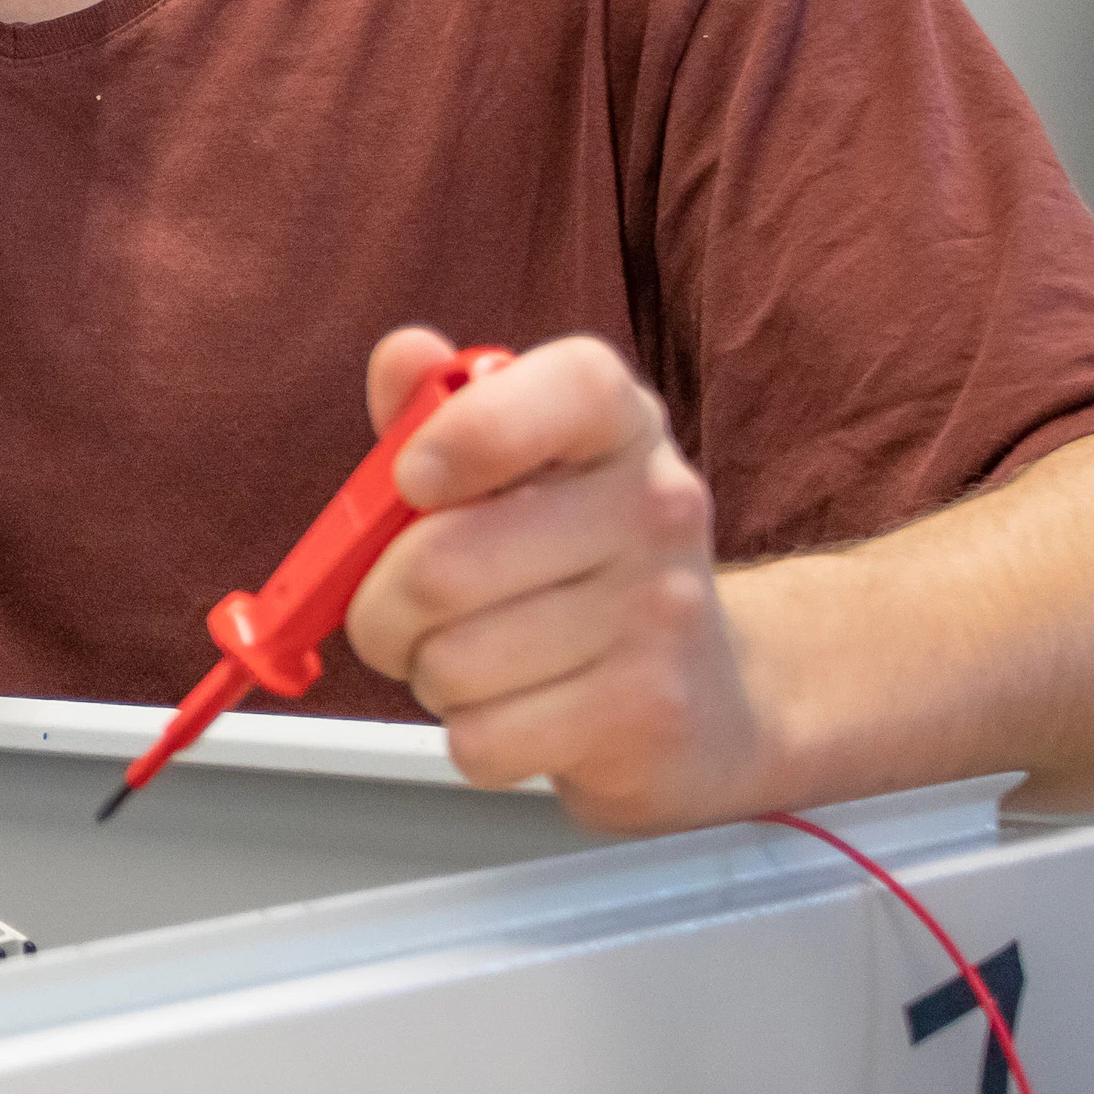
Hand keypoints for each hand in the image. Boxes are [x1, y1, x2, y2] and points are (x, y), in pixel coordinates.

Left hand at [345, 326, 769, 831]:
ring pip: (450, 663)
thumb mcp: (516, 470)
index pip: (568, 388)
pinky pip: (483, 738)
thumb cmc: (577, 567)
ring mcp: (663, 613)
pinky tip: (522, 710)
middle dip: (381, 607)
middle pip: (443, 565)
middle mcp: (657, 506)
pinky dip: (472, 736)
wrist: (713, 697)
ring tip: (481, 659)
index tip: (414, 479)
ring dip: (429, 675)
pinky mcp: (649, 716)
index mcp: (619, 423)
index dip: (468, 432)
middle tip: (402, 612)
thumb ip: (441, 412)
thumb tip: (403, 356)